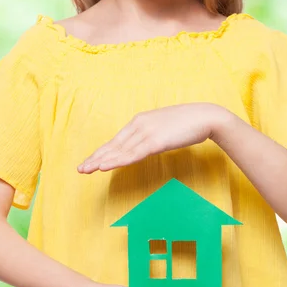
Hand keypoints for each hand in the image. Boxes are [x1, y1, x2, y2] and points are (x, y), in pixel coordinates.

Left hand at [78, 103, 226, 172]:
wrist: (205, 116)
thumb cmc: (188, 123)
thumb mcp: (164, 128)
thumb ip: (151, 135)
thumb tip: (144, 146)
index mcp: (140, 121)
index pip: (117, 140)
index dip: (102, 151)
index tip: (91, 161)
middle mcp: (139, 125)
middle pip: (114, 145)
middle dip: (96, 157)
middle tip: (80, 169)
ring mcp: (147, 132)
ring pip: (120, 151)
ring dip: (102, 161)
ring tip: (87, 169)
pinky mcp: (156, 141)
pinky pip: (133, 154)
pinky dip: (117, 161)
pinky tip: (105, 166)